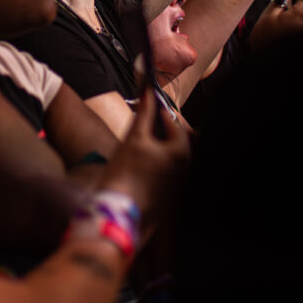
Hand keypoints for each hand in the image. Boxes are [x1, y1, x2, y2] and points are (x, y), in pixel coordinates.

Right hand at [97, 86, 189, 217]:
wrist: (117, 213)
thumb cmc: (126, 172)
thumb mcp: (134, 137)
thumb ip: (143, 111)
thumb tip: (148, 88)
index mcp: (181, 152)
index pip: (171, 122)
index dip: (156, 110)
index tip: (143, 104)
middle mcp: (184, 169)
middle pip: (171, 140)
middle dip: (155, 130)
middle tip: (137, 124)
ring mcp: (177, 184)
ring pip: (166, 157)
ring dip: (153, 148)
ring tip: (133, 147)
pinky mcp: (167, 197)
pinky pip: (162, 173)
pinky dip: (151, 165)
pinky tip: (134, 167)